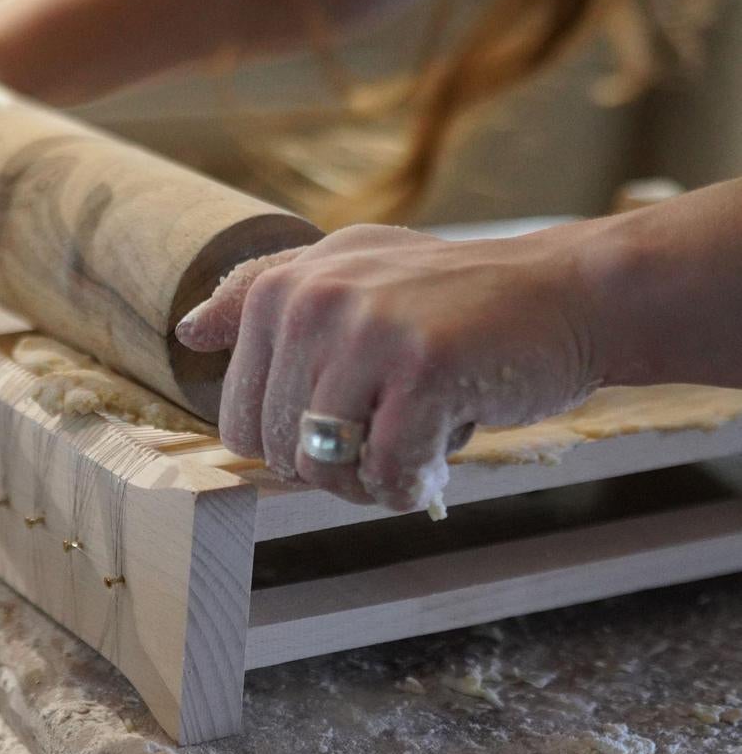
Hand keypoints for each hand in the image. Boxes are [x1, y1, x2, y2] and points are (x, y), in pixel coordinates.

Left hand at [176, 223, 597, 511]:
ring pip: (326, 468)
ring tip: (415, 438)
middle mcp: (314, 301)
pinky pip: (386, 473)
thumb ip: (264, 296)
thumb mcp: (351, 271)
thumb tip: (187, 332)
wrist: (568, 293)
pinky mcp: (422, 370)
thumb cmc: (455, 300)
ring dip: (372, 480)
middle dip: (333, 468)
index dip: (295, 447)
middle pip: (279, 453)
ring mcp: (368, 333)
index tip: (349, 419)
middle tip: (388, 435)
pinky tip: (442, 448)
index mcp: (284, 287)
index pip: (241, 422)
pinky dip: (413, 482)